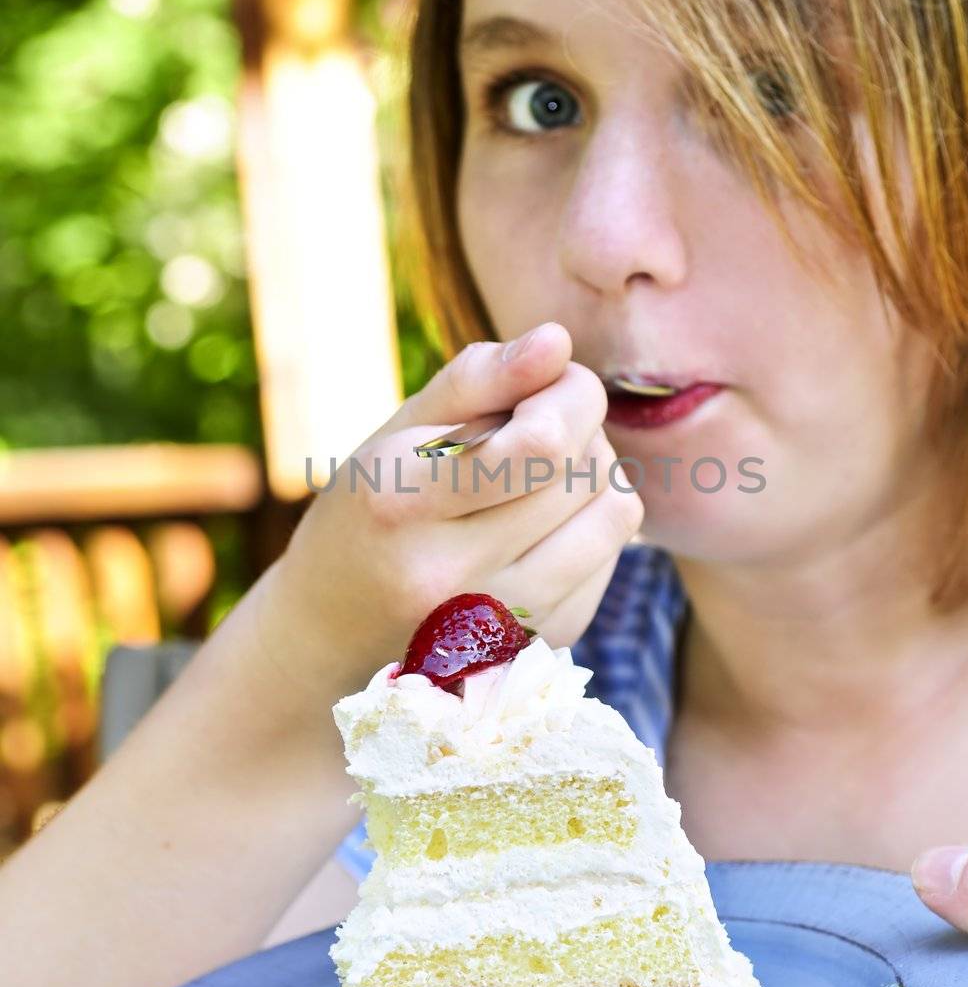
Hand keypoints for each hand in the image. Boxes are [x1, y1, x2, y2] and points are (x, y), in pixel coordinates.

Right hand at [255, 321, 641, 695]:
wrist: (332, 635)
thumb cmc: (366, 514)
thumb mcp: (394, 435)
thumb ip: (476, 379)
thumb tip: (557, 341)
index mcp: (403, 504)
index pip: (543, 444)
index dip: (571, 394)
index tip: (551, 379)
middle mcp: (451, 575)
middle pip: (583, 472)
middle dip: (581, 425)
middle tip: (539, 422)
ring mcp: (498, 623)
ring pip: (615, 515)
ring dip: (596, 474)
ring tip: (545, 471)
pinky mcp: (539, 645)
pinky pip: (612, 557)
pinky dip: (592, 524)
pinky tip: (541, 525)